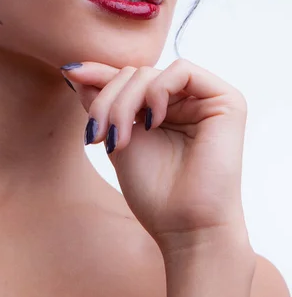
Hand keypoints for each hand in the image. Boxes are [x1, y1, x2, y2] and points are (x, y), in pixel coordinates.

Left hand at [61, 58, 250, 254]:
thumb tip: (74, 69)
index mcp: (162, 106)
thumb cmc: (152, 190)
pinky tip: (152, 122)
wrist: (183, 226)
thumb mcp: (115, 135)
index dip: (97, 73)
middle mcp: (184, 99)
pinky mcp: (226, 100)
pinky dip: (157, 91)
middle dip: (107, 102)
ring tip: (118, 139)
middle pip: (133, 74)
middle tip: (97, 136)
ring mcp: (205, 98)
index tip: (70, 73)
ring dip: (123, 103)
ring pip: (149, 73)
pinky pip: (182, 70)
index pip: (126, 77)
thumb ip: (100, 101)